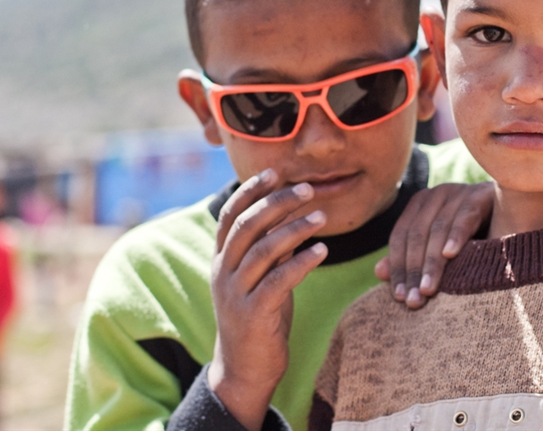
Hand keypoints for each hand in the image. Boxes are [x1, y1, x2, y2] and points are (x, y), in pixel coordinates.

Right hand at [207, 169, 327, 430]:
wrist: (244, 369)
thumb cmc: (258, 316)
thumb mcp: (260, 276)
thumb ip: (269, 247)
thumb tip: (290, 212)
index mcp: (221, 259)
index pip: (230, 215)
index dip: (251, 191)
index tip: (275, 172)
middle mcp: (223, 272)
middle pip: (246, 226)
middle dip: (277, 203)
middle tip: (307, 189)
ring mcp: (235, 294)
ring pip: (262, 250)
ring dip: (294, 229)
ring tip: (321, 217)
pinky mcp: (253, 315)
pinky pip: (278, 281)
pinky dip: (300, 263)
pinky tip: (321, 251)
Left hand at [375, 182, 492, 308]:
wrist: (516, 209)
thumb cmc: (474, 234)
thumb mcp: (440, 247)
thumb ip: (411, 258)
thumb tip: (378, 273)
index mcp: (420, 203)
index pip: (400, 237)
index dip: (397, 268)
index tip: (398, 297)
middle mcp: (436, 194)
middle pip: (416, 235)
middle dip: (413, 271)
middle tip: (413, 301)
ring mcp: (458, 192)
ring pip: (437, 230)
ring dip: (431, 263)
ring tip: (427, 290)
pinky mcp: (480, 195)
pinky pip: (464, 218)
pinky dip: (456, 237)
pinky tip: (450, 255)